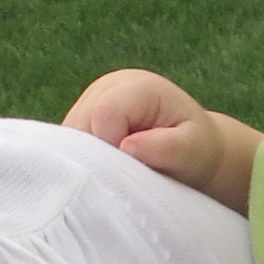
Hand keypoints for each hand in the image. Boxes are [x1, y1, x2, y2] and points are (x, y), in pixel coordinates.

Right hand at [62, 70, 258, 209]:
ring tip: (118, 173)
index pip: (104, 113)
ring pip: (68, 135)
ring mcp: (90, 101)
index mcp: (137, 86)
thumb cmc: (195, 150)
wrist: (191, 148)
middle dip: (96, 156)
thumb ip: (166, 147)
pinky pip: (68, 143)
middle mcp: (107, 87)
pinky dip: (82, 160)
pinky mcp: (81, 118)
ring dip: (87, 160)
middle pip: (79, 123)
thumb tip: (127, 146)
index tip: (133, 169)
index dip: (111, 146)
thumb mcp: (192, 150)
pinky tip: (104, 170)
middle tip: (124, 177)